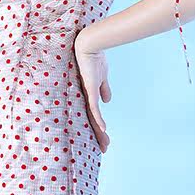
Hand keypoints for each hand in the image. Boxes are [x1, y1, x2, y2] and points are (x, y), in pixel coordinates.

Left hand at [73, 30, 111, 152]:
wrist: (88, 45)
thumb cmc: (94, 58)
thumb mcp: (102, 77)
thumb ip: (104, 89)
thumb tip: (108, 101)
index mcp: (88, 96)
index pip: (94, 116)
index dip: (99, 127)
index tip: (104, 138)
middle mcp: (85, 97)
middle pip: (92, 120)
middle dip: (99, 135)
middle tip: (105, 148)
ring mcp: (86, 94)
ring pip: (93, 118)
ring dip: (100, 132)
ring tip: (105, 145)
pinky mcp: (89, 88)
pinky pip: (93, 107)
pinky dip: (98, 118)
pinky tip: (103, 129)